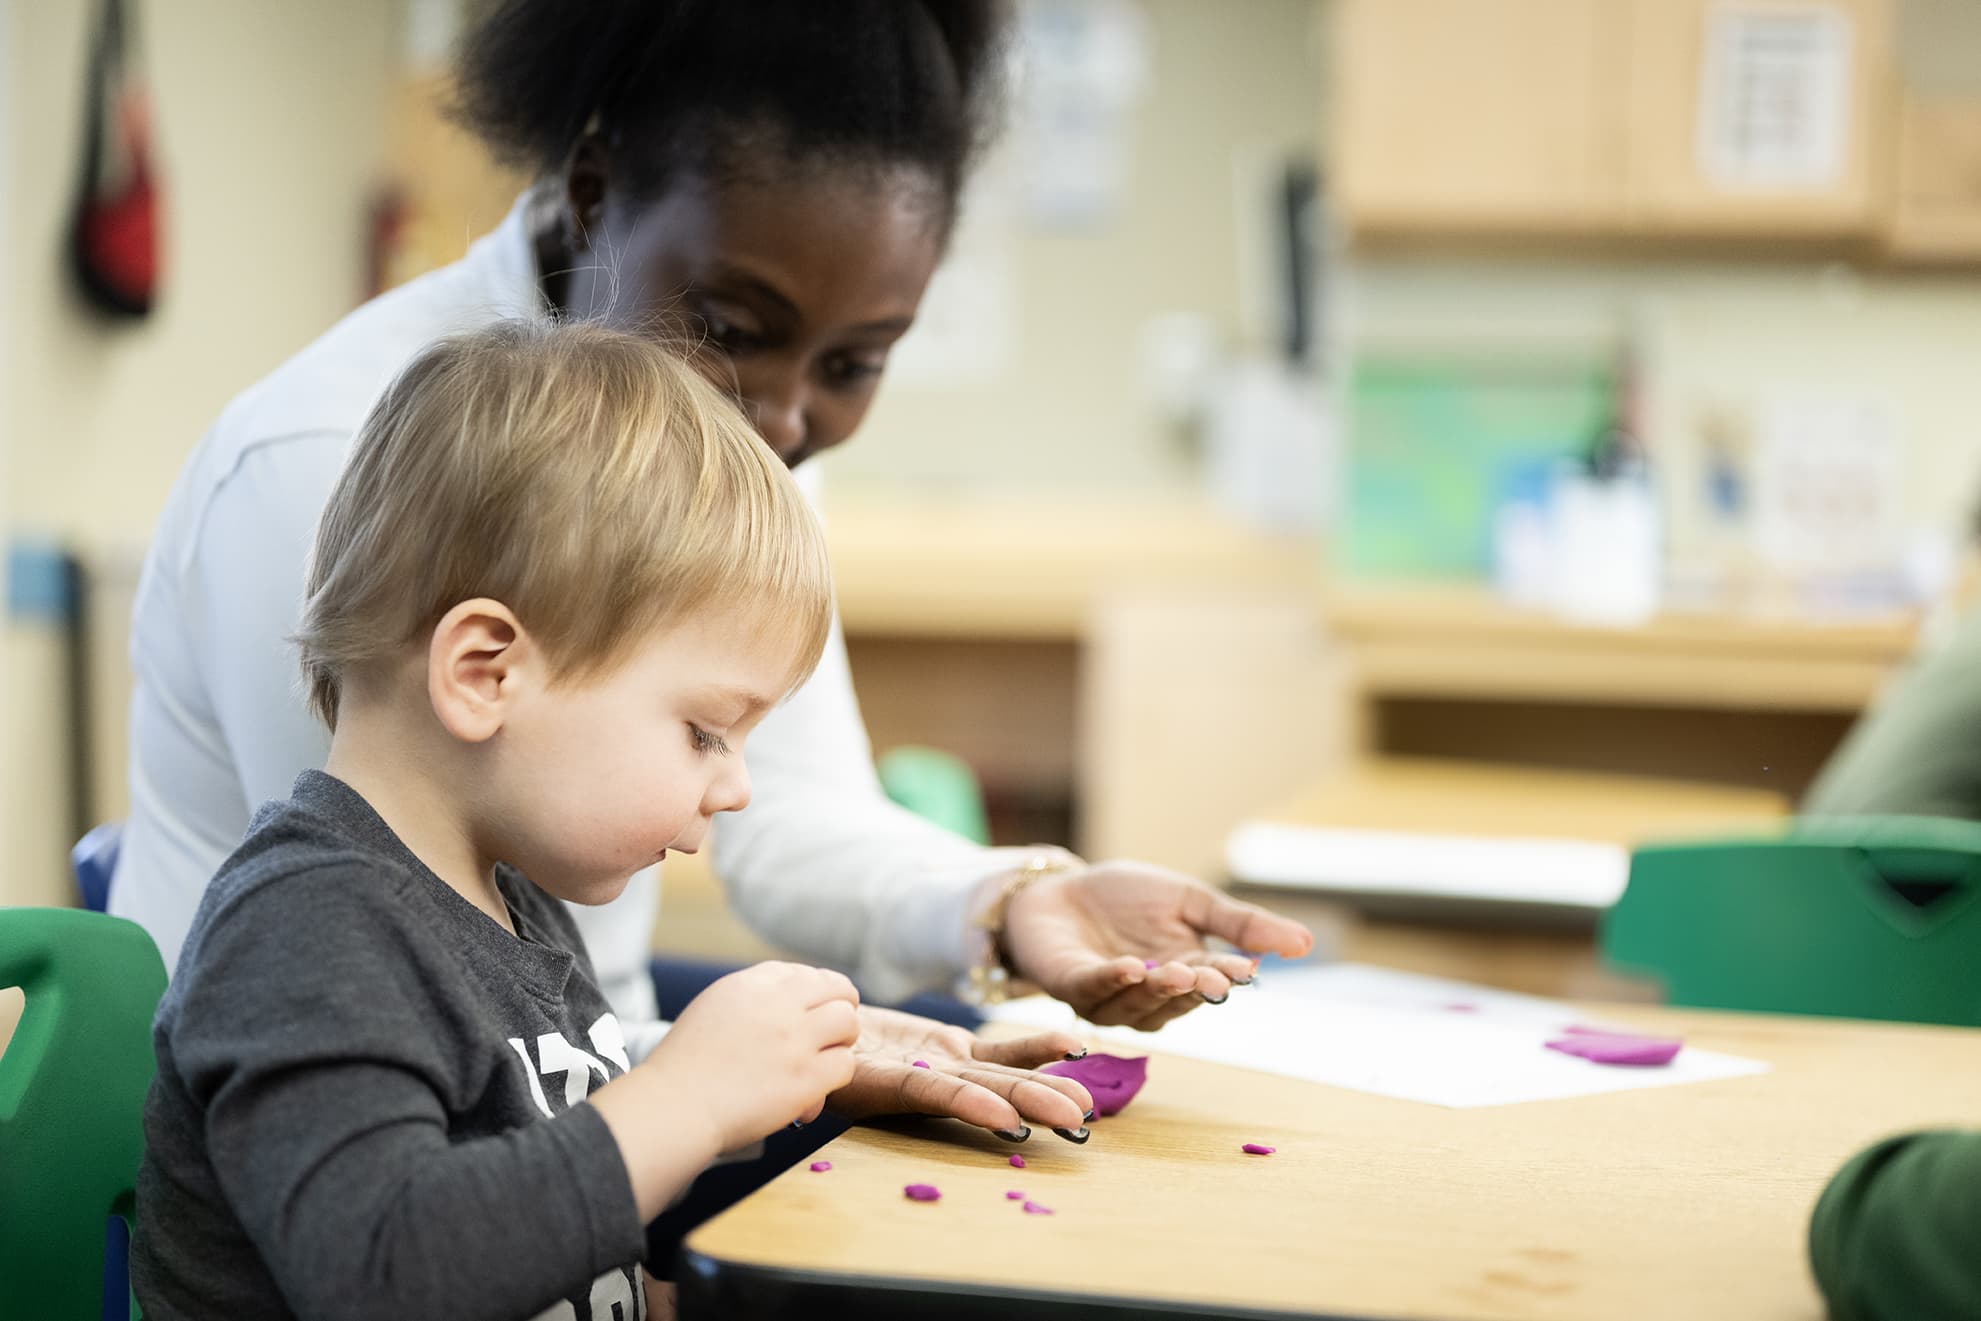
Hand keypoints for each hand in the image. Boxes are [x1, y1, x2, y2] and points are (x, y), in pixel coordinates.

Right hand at [647, 961, 859, 1152]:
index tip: (811, 1010)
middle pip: (836, 989)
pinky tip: (819, 1085)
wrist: (675, 1106)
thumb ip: (751, 1000)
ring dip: (842, 1040)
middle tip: (833, 1030)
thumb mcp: (712, 1009)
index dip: (814, 992)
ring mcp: (794, 1040)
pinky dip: (836, 1075)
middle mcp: (777, 1004)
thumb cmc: (685, 1068)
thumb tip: (788, 1006)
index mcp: (750, 984)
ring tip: (828, 1056)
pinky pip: (845, 1064)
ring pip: (848, 1022)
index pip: (802, 973)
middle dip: (840, 1008)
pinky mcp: (806, 1077)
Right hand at [827, 1005, 1095, 1140]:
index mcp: (886, 1091)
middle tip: (1076, 1121)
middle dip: (1032, 1105)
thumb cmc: (806, 1053)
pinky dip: (1038, 1047)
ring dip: (1047, 1086)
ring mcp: (947, 1068)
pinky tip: (1075, 1045)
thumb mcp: (809, 1069)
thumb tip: (790, 1105)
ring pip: (1003, 1078)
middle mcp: (926, 1085)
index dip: (972, 1107)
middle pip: (985, 1094)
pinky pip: (1003, 1051)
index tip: (1011, 1124)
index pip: (936, 1098)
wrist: (814, 1034)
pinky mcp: (956, 1050)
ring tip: (1087, 1101)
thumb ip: (816, 1082)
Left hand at [1001, 859, 1312, 1029]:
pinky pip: (1096, 992)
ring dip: (1158, 990)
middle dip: (1195, 990)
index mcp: (1185, 974)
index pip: (1213, 980)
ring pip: (1139, 1005)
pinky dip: (1113, 982)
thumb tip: (1305, 942)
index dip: (1227, 976)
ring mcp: (1111, 999)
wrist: (1061, 888)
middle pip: (1178, 1000)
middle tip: (1212, 979)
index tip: (1245, 970)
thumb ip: (1241, 923)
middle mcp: (1150, 996)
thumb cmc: (1124, 898)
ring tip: (1175, 970)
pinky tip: (1129, 968)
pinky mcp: (1073, 989)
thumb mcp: (1190, 900)